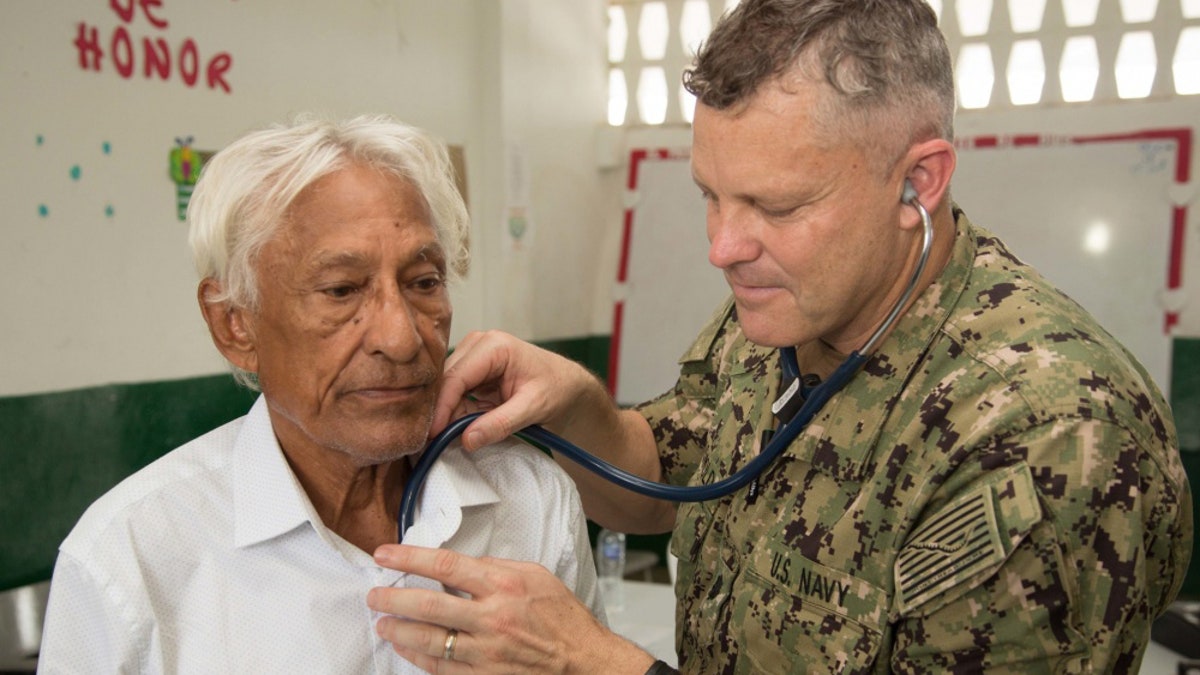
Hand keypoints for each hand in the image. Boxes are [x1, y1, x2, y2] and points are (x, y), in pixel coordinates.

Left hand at [367, 544, 654, 673]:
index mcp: (505, 585)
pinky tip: (405, 646)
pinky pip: (440, 667)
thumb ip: (496, 567)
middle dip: (393, 597)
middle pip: (428, 604)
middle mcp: (492, 618)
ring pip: (429, 639)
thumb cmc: (563, 618)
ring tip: (382, 621)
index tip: (385, 553)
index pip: (446, 565)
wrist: (584, 663)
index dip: (409, 557)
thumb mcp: (536, 576)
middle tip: (374, 593)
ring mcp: (486, 651)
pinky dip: (417, 655)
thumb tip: (458, 565)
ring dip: (398, 629)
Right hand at [432, 331, 603, 450]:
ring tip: (448, 438)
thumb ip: (500, 424)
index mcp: (494, 346)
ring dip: (447, 414)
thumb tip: (467, 440)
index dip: (441, 406)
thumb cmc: (557, 389)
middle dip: (440, 412)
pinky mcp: (473, 371)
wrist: (567, 385)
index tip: (433, 433)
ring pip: (446, 388)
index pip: (456, 377)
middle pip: (445, 380)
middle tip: (434, 442)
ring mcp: (473, 356)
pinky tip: (458, 429)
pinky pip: (455, 393)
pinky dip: (455, 413)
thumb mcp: (532, 408)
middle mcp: (479, 345)